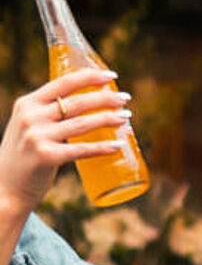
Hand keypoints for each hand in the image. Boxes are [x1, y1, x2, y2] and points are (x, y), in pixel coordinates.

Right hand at [0, 69, 128, 212]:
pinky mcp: (46, 157)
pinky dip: (103, 147)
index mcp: (27, 104)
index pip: (63, 82)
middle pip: (77, 102)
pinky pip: (82, 149)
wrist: (4, 187)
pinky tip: (119, 145)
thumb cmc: (24, 155)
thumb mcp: (28, 125)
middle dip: (106, 98)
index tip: (111, 76)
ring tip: (126, 117)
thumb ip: (48, 112)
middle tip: (126, 99)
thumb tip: (88, 101)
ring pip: (83, 123)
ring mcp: (37, 137)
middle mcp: (30, 117)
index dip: (90, 76)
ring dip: (109, 118)